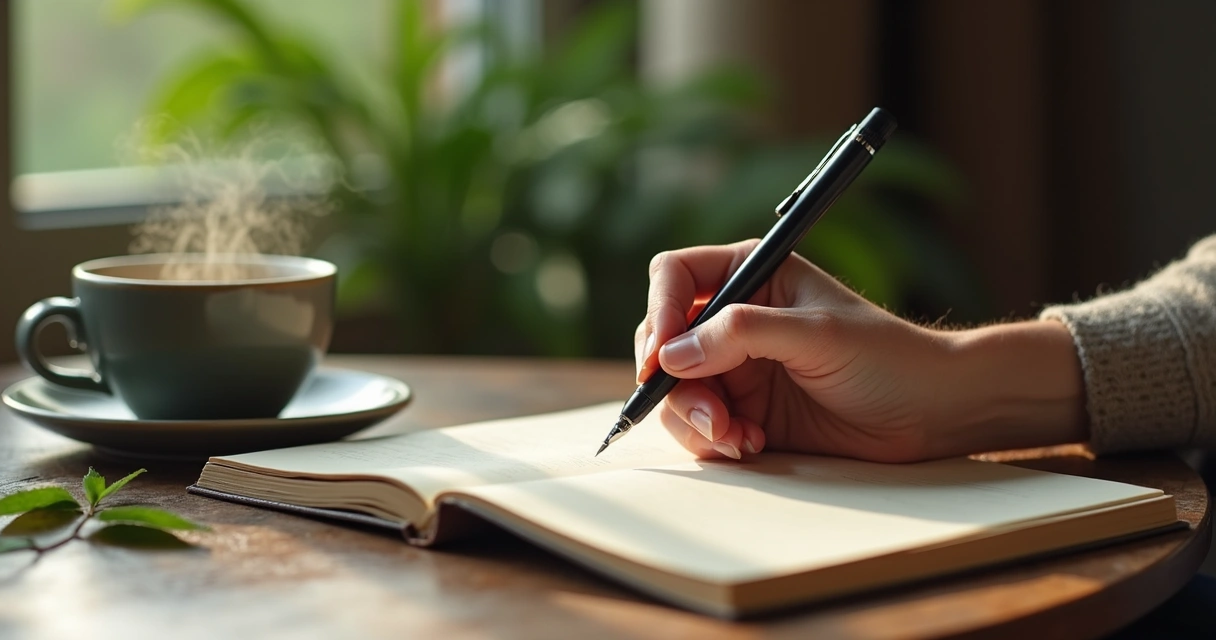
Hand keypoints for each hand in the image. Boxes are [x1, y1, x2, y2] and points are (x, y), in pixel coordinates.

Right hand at [635, 240, 1088, 462]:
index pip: (675, 276)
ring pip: (674, 390)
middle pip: (662, 340)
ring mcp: (735, 368)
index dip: (660, 310)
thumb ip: (742, 333)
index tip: (662, 355)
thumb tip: (672, 354)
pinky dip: (714, 441)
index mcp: (751, 275)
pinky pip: (698, 427)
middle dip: (674, 380)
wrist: (931, 413)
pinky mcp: (743, 413)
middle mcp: (733, 319)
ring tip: (738, 437)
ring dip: (695, 419)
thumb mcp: (816, 334)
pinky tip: (752, 445)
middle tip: (708, 413)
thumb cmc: (887, 356)